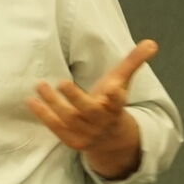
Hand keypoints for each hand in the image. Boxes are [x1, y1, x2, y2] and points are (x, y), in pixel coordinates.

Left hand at [27, 39, 158, 177]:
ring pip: (69, 119)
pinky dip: (43, 115)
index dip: (115, 96)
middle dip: (76, 98)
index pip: (118, 102)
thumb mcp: (121, 83)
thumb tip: (152, 42)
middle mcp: (102, 122)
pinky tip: (31, 101)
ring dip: (54, 103)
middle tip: (62, 82)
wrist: (110, 139)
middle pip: (90, 111)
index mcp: (116, 107)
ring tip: (40, 85)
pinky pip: (56, 128)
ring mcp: (87, 133)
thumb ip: (133, 62)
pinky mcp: (72, 140)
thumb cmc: (111, 104)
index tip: (113, 88)